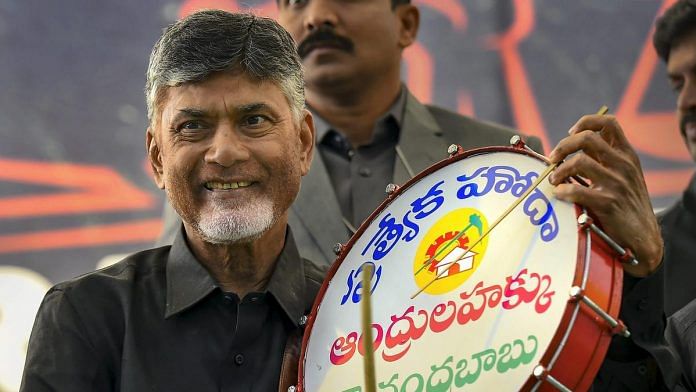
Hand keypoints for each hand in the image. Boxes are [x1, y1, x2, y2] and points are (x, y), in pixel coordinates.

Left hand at [548, 114, 662, 276]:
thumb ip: (602, 160)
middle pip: (587, 138)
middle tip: (552, 159)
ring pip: (579, 162)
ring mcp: (617, 183)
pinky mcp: (609, 202)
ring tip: (553, 180)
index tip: (570, 133)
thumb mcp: (621, 175)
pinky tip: (559, 194)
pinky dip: (562, 191)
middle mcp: (623, 164)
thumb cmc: (626, 204)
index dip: (586, 122)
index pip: (608, 122)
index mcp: (626, 154)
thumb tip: (570, 147)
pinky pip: (577, 190)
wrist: (643, 237)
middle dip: (563, 146)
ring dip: (559, 170)